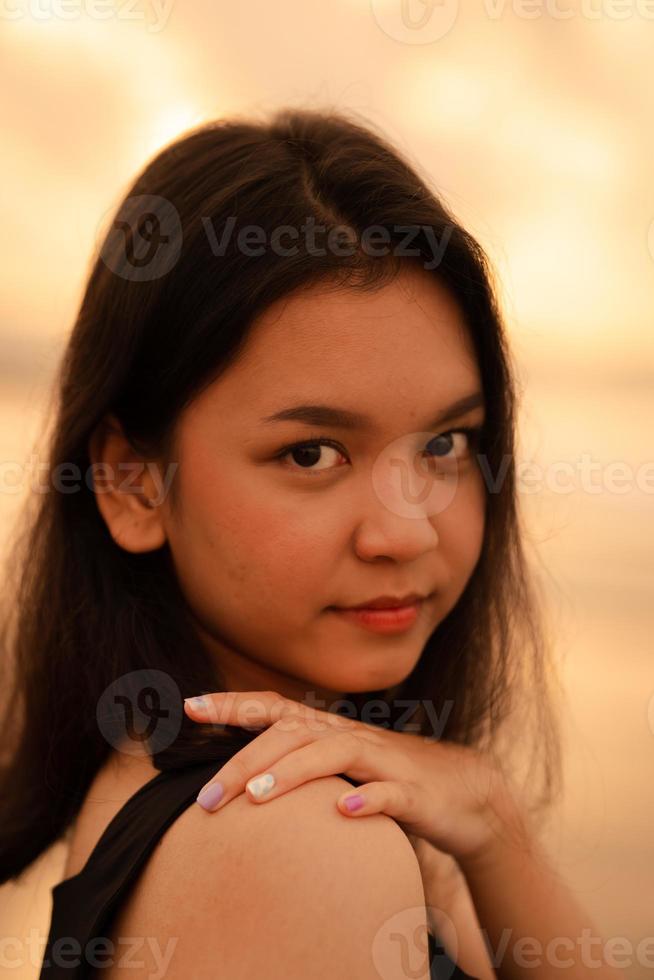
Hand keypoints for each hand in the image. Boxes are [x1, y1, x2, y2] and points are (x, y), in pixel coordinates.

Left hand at [183, 689, 526, 868]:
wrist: (469, 794)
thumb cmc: (392, 781)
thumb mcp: (342, 769)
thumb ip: (301, 764)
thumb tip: (240, 773)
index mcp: (331, 731)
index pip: (276, 709)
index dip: (234, 705)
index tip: (189, 706)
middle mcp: (353, 737)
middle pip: (293, 736)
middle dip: (245, 761)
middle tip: (206, 798)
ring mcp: (386, 762)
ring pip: (334, 755)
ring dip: (293, 773)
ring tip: (257, 796)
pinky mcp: (416, 793)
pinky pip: (391, 794)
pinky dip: (368, 799)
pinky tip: (343, 810)